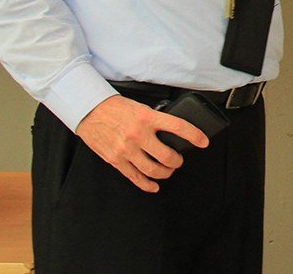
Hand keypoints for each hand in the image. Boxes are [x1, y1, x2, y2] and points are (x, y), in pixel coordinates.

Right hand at [74, 94, 207, 192]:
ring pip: (153, 170)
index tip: (203, 141)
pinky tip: (154, 185)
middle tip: (178, 159)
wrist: (89, 110)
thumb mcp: (140, 107)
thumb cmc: (115, 107)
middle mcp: (137, 135)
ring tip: (167, 170)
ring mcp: (126, 150)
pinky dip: (147, 184)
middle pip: (167, 156)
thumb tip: (173, 131)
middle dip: (178, 161)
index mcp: (146, 117)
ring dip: (165, 173)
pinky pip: (135, 178)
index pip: (178, 127)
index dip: (194, 136)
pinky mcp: (116, 160)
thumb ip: (155, 119)